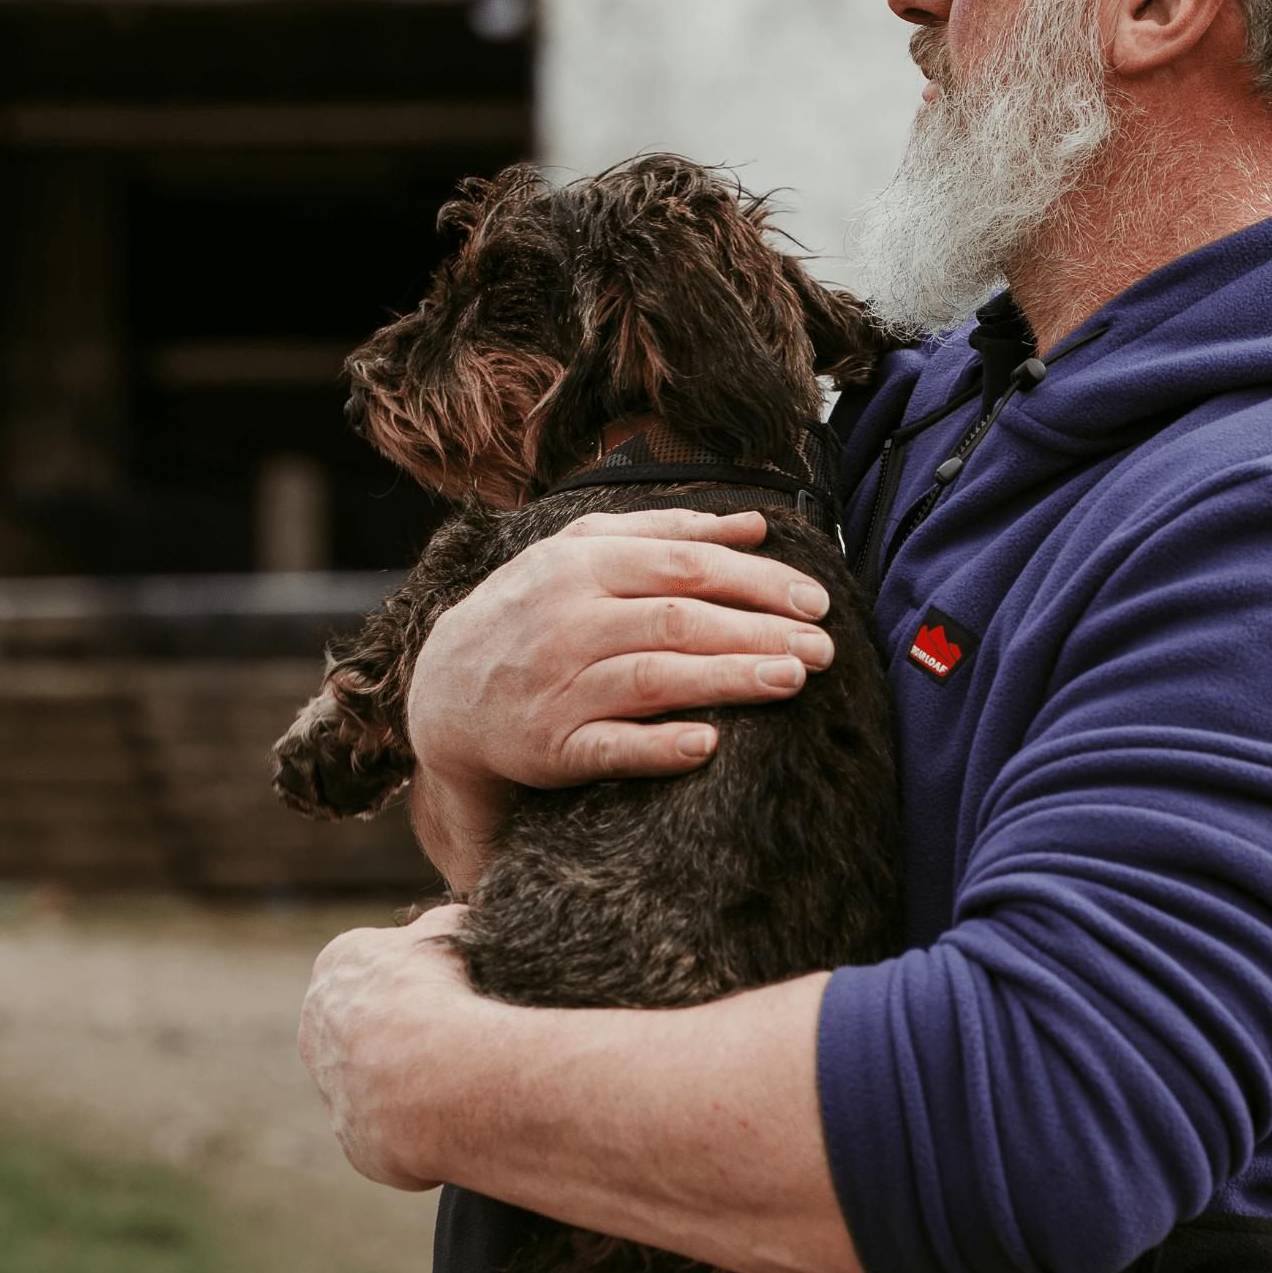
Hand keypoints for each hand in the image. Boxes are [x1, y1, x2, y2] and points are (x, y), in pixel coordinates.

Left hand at [297, 903, 480, 1190]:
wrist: (436, 1074)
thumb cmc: (445, 991)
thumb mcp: (451, 928)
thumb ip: (441, 924)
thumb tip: (447, 923)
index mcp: (336, 966)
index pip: (369, 963)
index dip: (414, 972)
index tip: (447, 983)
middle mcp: (316, 1028)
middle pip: (361, 1023)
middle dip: (402, 1027)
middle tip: (455, 1031)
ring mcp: (331, 1088)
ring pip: (371, 1079)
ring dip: (409, 1079)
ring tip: (461, 1074)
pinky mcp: (354, 1140)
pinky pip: (390, 1128)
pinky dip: (420, 1124)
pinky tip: (454, 1114)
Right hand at [406, 508, 837, 888]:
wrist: (446, 690)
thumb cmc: (535, 611)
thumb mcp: (584, 552)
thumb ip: (668, 532)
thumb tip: (754, 524)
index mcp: (583, 563)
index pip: (687, 565)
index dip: (757, 582)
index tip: (816, 601)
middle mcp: (570, 619)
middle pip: (679, 619)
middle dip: (759, 631)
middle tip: (825, 648)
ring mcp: (558, 685)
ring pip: (653, 678)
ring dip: (726, 679)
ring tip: (792, 681)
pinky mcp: (550, 747)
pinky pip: (610, 747)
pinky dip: (657, 747)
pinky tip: (708, 745)